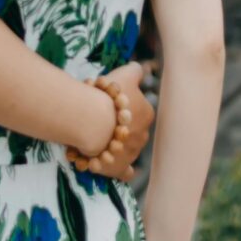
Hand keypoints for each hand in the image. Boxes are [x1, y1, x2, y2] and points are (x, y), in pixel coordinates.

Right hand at [70, 62, 155, 181]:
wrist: (94, 121)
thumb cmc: (110, 96)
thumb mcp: (126, 74)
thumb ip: (136, 70)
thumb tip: (140, 68)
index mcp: (147, 114)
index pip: (137, 109)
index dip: (122, 106)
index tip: (108, 103)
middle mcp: (143, 135)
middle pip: (132, 130)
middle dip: (120, 127)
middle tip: (101, 120)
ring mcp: (132, 153)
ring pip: (126, 148)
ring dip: (116, 145)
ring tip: (98, 139)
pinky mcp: (119, 168)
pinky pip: (125, 172)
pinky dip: (122, 170)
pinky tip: (116, 166)